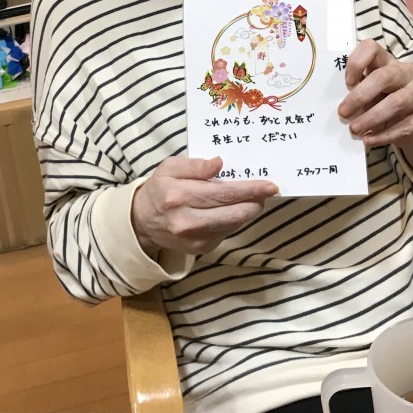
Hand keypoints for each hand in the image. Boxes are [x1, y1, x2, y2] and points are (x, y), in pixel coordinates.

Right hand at [131, 155, 278, 257]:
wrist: (142, 222)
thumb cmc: (160, 189)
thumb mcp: (170, 167)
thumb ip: (195, 165)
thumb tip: (219, 163)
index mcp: (179, 196)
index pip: (223, 193)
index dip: (249, 190)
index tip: (269, 185)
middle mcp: (187, 221)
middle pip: (233, 213)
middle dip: (255, 201)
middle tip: (268, 191)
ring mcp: (195, 239)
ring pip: (233, 225)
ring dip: (248, 211)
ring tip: (255, 199)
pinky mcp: (201, 249)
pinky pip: (227, 232)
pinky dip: (235, 220)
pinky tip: (235, 209)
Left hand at [338, 39, 412, 180]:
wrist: (412, 126)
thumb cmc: (382, 103)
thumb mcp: (368, 95)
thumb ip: (355, 93)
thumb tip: (340, 106)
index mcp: (386, 62)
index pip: (372, 48)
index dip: (357, 62)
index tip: (347, 83)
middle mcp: (405, 72)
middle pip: (384, 76)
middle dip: (360, 96)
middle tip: (343, 113)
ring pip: (397, 102)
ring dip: (372, 118)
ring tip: (354, 130)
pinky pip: (407, 125)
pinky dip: (385, 134)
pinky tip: (369, 140)